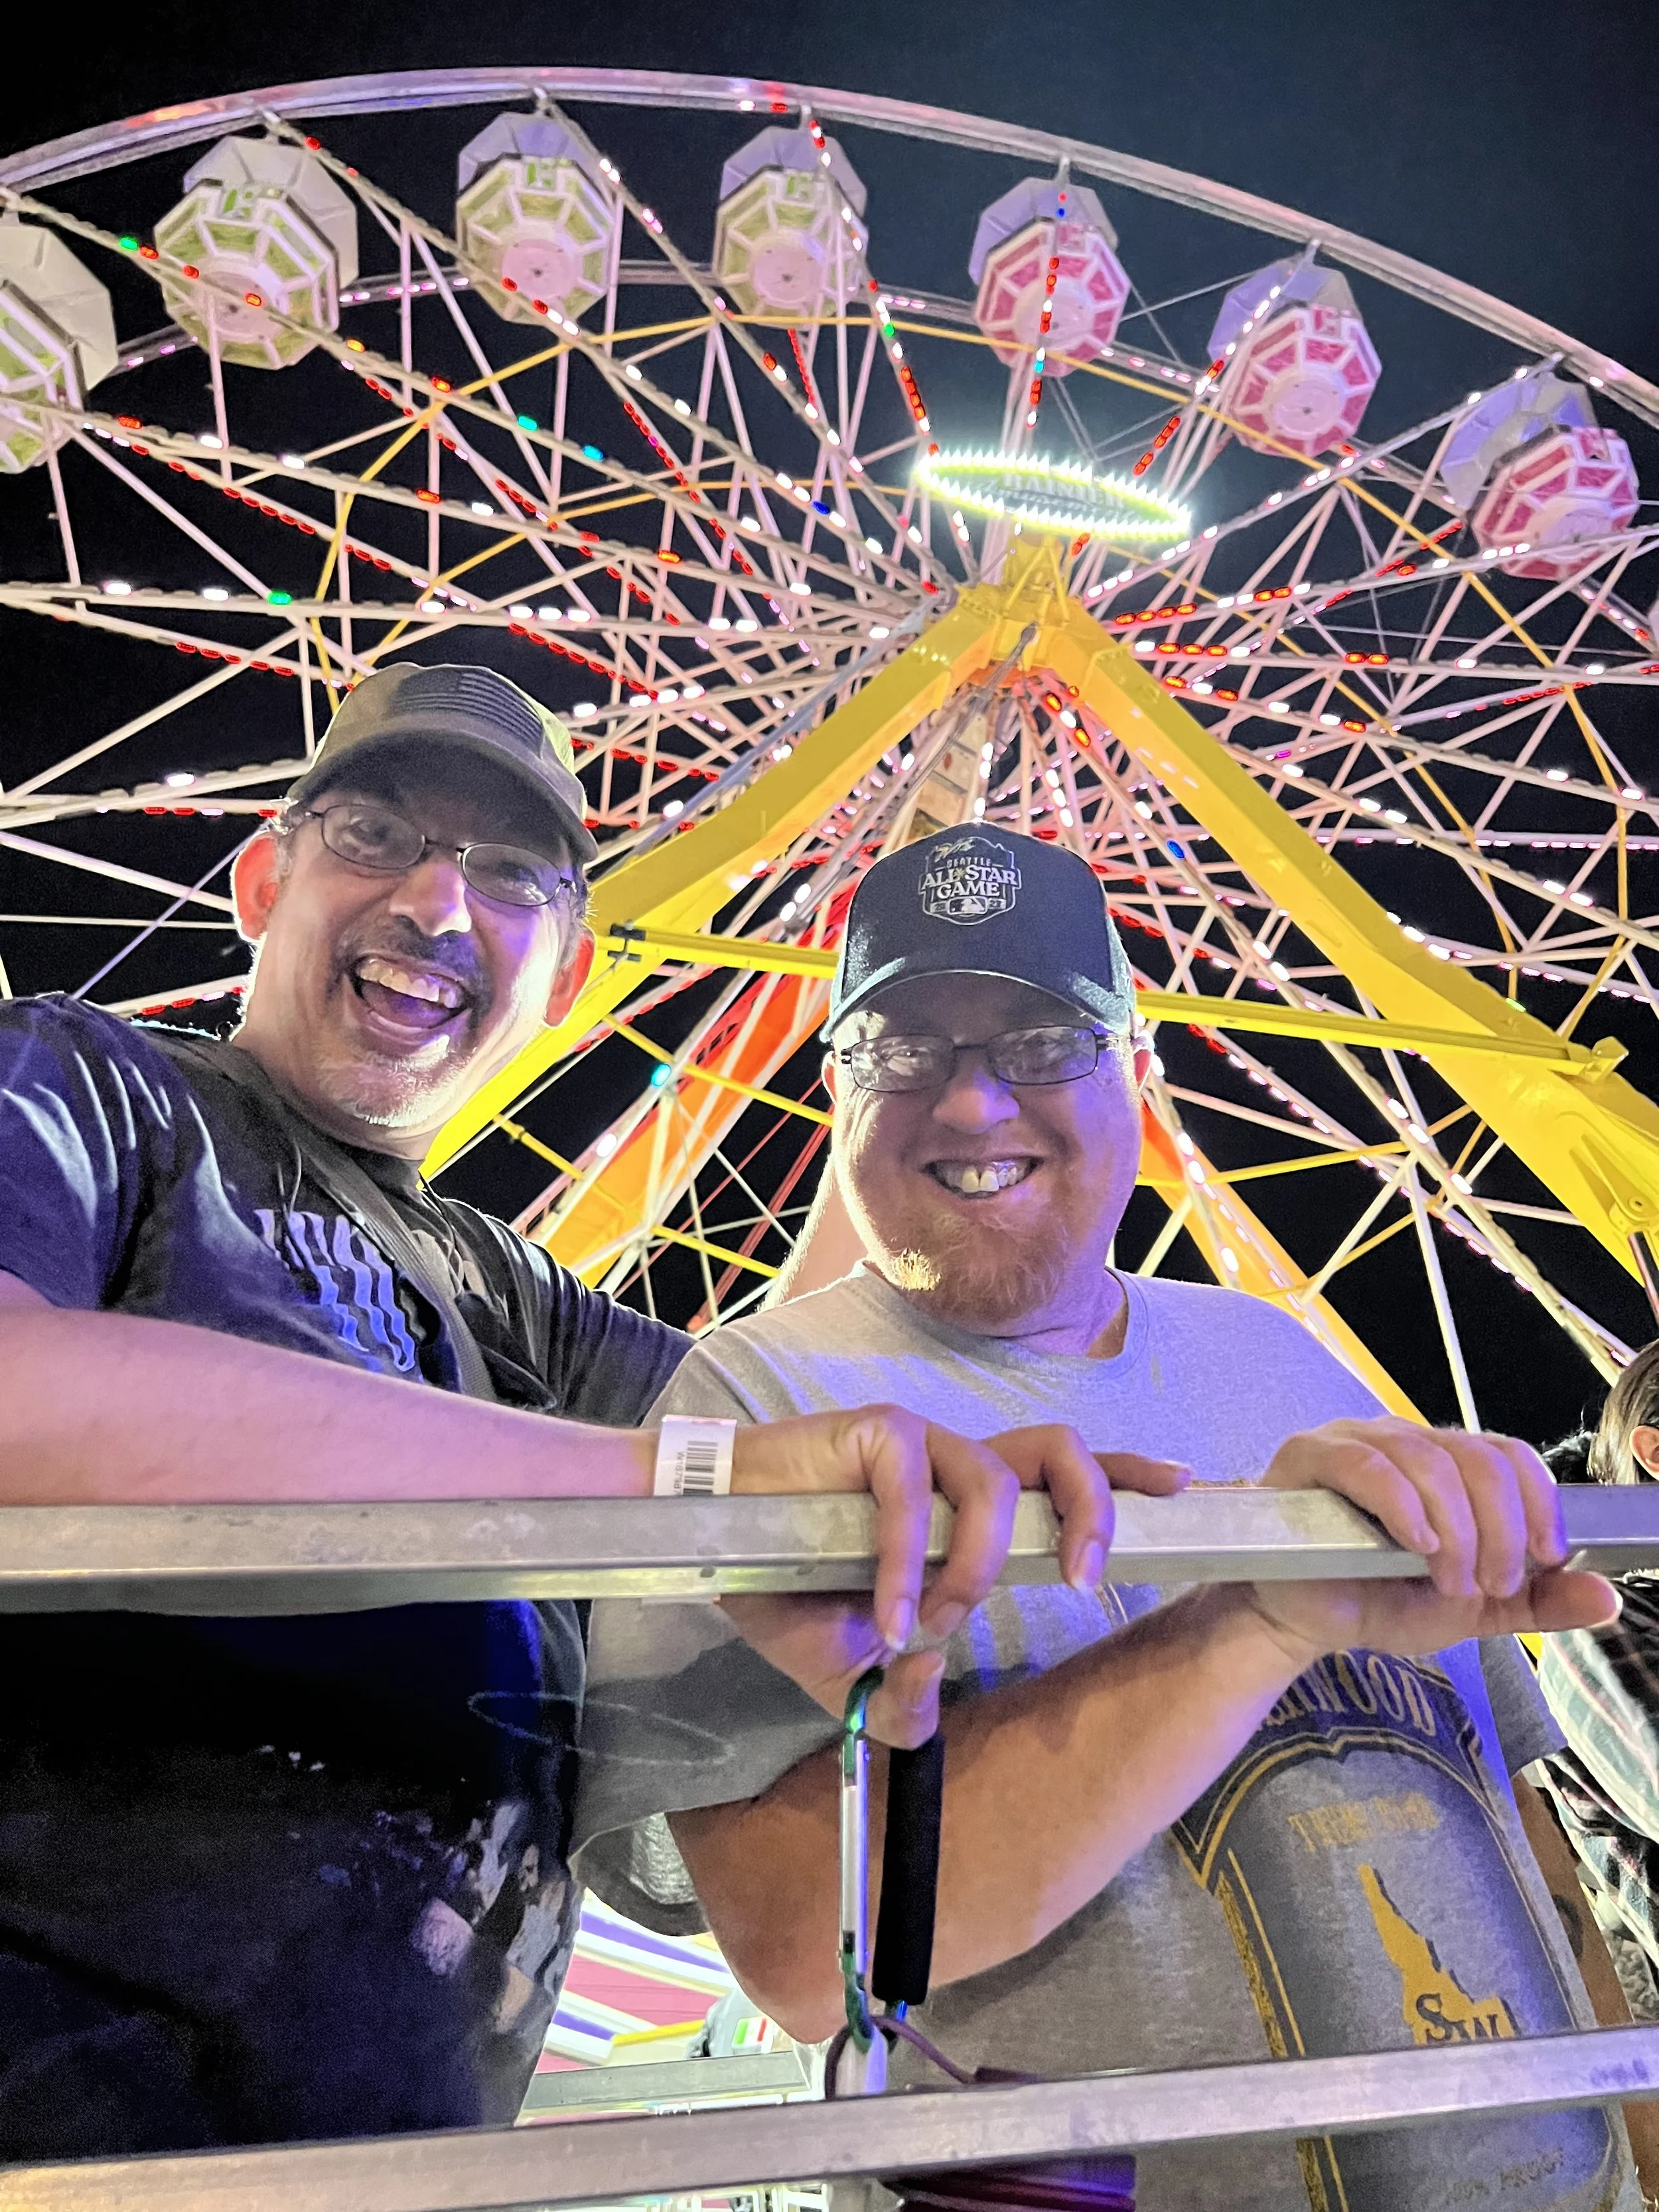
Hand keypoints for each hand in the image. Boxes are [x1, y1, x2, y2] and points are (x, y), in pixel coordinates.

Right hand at [725, 1422, 1188, 1745]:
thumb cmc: (783, 1589)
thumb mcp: (851, 1666)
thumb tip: (925, 1704)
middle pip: (1060, 1449)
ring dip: (976, 1565)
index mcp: (965, 1502)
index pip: (1064, 1472)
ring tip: (937, 1621)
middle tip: (1081, 1579)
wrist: (707, 1539)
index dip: (1128, 1478)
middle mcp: (954, 1462)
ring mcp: (917, 1442)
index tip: (1186, 1490)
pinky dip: (907, 1564)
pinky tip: (886, 1616)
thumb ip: (898, 1696)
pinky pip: (914, 1498)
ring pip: (993, 1481)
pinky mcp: (873, 1432)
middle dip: (1094, 1510)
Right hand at [1262, 1416, 1565, 1598]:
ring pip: (1429, 1460)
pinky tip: (1415, 1543)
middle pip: (1478, 1458)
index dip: (1539, 1502)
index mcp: (1448, 1465)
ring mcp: (1357, 1441)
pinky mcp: (1311, 1456)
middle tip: (1491, 1584)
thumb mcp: (1473, 1609)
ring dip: (1456, 1528)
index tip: (1546, 1558)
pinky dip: (1403, 1504)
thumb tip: (1606, 1598)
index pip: (1509, 1455)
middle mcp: (1406, 1441)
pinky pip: (1368, 1464)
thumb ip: (1535, 1601)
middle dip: (1500, 1529)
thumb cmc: (1377, 1599)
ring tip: (1450, 1580)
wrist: (1302, 1620)